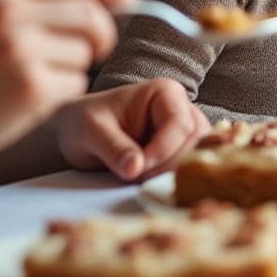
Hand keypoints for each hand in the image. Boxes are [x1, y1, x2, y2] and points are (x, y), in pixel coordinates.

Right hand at [0, 0, 139, 204]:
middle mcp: (10, 12)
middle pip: (92, 12)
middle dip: (103, 33)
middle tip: (94, 49)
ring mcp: (21, 50)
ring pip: (86, 51)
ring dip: (77, 66)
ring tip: (36, 78)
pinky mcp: (32, 89)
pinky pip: (75, 83)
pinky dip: (63, 93)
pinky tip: (27, 100)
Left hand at [53, 78, 209, 180]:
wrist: (77, 132)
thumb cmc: (84, 123)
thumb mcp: (90, 132)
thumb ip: (113, 148)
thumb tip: (134, 169)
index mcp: (164, 92)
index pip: (180, 125)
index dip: (162, 153)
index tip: (135, 171)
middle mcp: (182, 107)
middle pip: (196, 141)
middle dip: (169, 165)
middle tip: (137, 178)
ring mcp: (186, 129)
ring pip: (199, 154)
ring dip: (173, 173)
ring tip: (142, 180)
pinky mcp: (182, 149)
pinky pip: (192, 165)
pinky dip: (175, 177)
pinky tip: (152, 183)